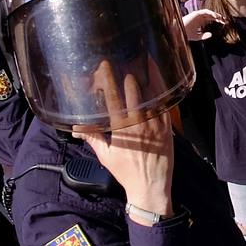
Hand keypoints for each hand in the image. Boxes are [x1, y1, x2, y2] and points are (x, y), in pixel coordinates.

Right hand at [84, 60, 174, 220]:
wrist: (150, 187)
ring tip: (148, 62)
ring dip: (150, 79)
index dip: (109, 80)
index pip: (114, 99)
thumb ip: (92, 138)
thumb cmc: (126, 172)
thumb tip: (77, 127)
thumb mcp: (105, 155)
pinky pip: (166, 106)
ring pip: (154, 97)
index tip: (105, 66)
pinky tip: (162, 81)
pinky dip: (163, 93)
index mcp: (122, 129)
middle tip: (128, 59)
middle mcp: (139, 124)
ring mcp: (156, 125)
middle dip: (130, 76)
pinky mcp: (168, 128)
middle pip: (135, 93)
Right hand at [181, 9, 223, 40]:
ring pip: (209, 13)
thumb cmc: (187, 34)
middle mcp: (200, 18)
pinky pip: (205, 11)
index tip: (224, 23)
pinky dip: (210, 12)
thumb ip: (204, 36)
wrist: (179, 32)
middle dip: (219, 17)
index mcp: (201, 22)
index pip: (212, 20)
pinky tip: (215, 16)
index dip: (218, 21)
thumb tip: (211, 35)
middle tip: (225, 20)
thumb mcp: (198, 37)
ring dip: (215, 14)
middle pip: (212, 16)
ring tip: (221, 18)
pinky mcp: (196, 13)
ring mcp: (198, 15)